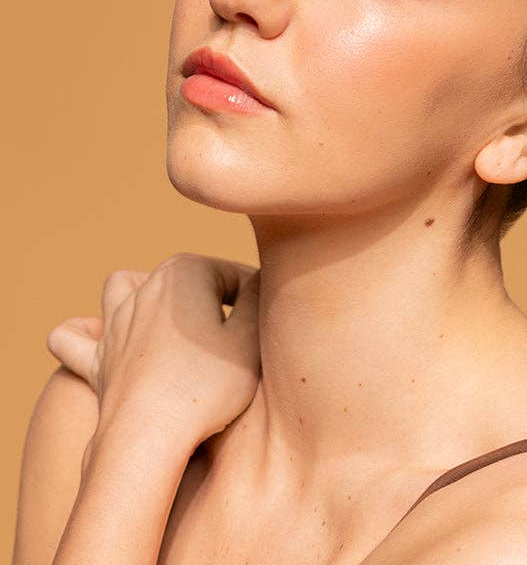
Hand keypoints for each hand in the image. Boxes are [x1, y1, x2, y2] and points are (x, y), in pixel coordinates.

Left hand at [46, 252, 260, 446]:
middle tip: (241, 331)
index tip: (271, 325)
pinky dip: (83, 332)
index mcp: (184, 272)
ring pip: (122, 286)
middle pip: (187, 278)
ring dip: (144, 291)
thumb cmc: (207, 386)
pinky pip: (72, 337)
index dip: (258, 298)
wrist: (149, 438)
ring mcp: (115, 324)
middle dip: (214, 294)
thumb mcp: (251, 336)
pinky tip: (98, 336)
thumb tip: (257, 278)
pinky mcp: (95, 361)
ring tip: (172, 316)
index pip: (234, 274)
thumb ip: (257, 296)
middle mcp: (145, 288)